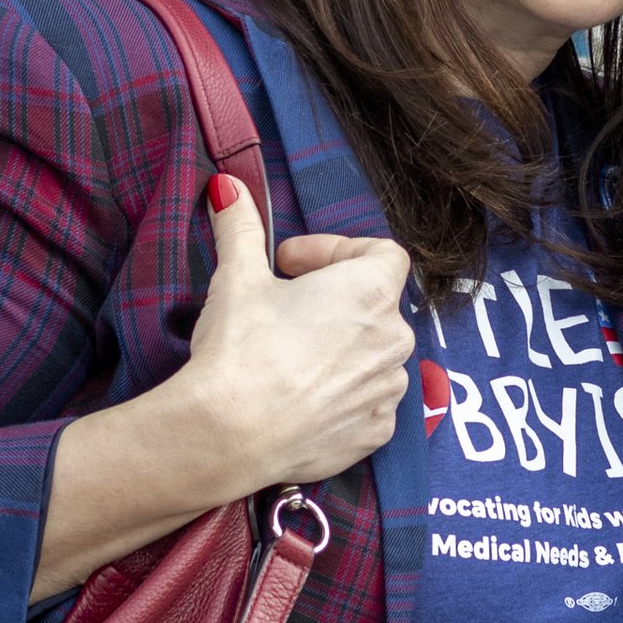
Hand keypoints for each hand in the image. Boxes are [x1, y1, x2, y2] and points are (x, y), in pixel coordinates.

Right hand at [167, 177, 413, 504]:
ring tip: (290, 355)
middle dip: (333, 299)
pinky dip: (343, 393)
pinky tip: (301, 394)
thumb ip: (241, 226)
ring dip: (341, 347)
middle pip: (375, 303)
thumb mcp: (237, 277)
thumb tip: (227, 188)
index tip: (289, 264)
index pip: (381, 252)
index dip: (335, 250)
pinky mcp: (374, 432)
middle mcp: (394, 340)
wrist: (228, 435)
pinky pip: (368, 401)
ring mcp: (387, 390)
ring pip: (373, 354)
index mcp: (371, 293)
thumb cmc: (240, 350)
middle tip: (283, 307)